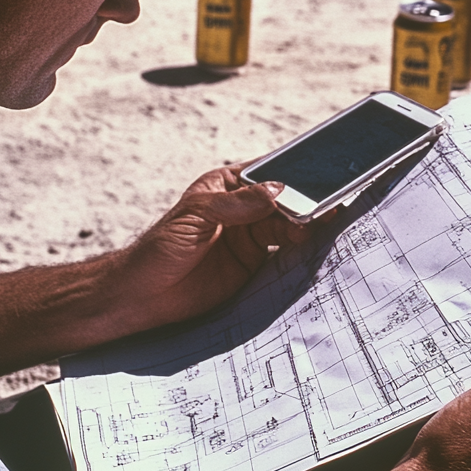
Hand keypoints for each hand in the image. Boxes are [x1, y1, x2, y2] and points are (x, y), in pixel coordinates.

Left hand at [102, 165, 314, 335]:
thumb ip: (236, 204)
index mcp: (226, 187)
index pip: (266, 173)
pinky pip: (283, 256)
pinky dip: (299, 252)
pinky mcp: (253, 267)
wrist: (144, 296)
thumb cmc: (160, 248)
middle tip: (326, 207)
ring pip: (288, 227)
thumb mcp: (196, 216)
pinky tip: (313, 249)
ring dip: (306, 227)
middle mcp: (242, 210)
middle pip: (283, 202)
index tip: (317, 176)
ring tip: (324, 227)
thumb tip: (278, 190)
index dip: (292, 174)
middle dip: (305, 203)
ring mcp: (249, 238)